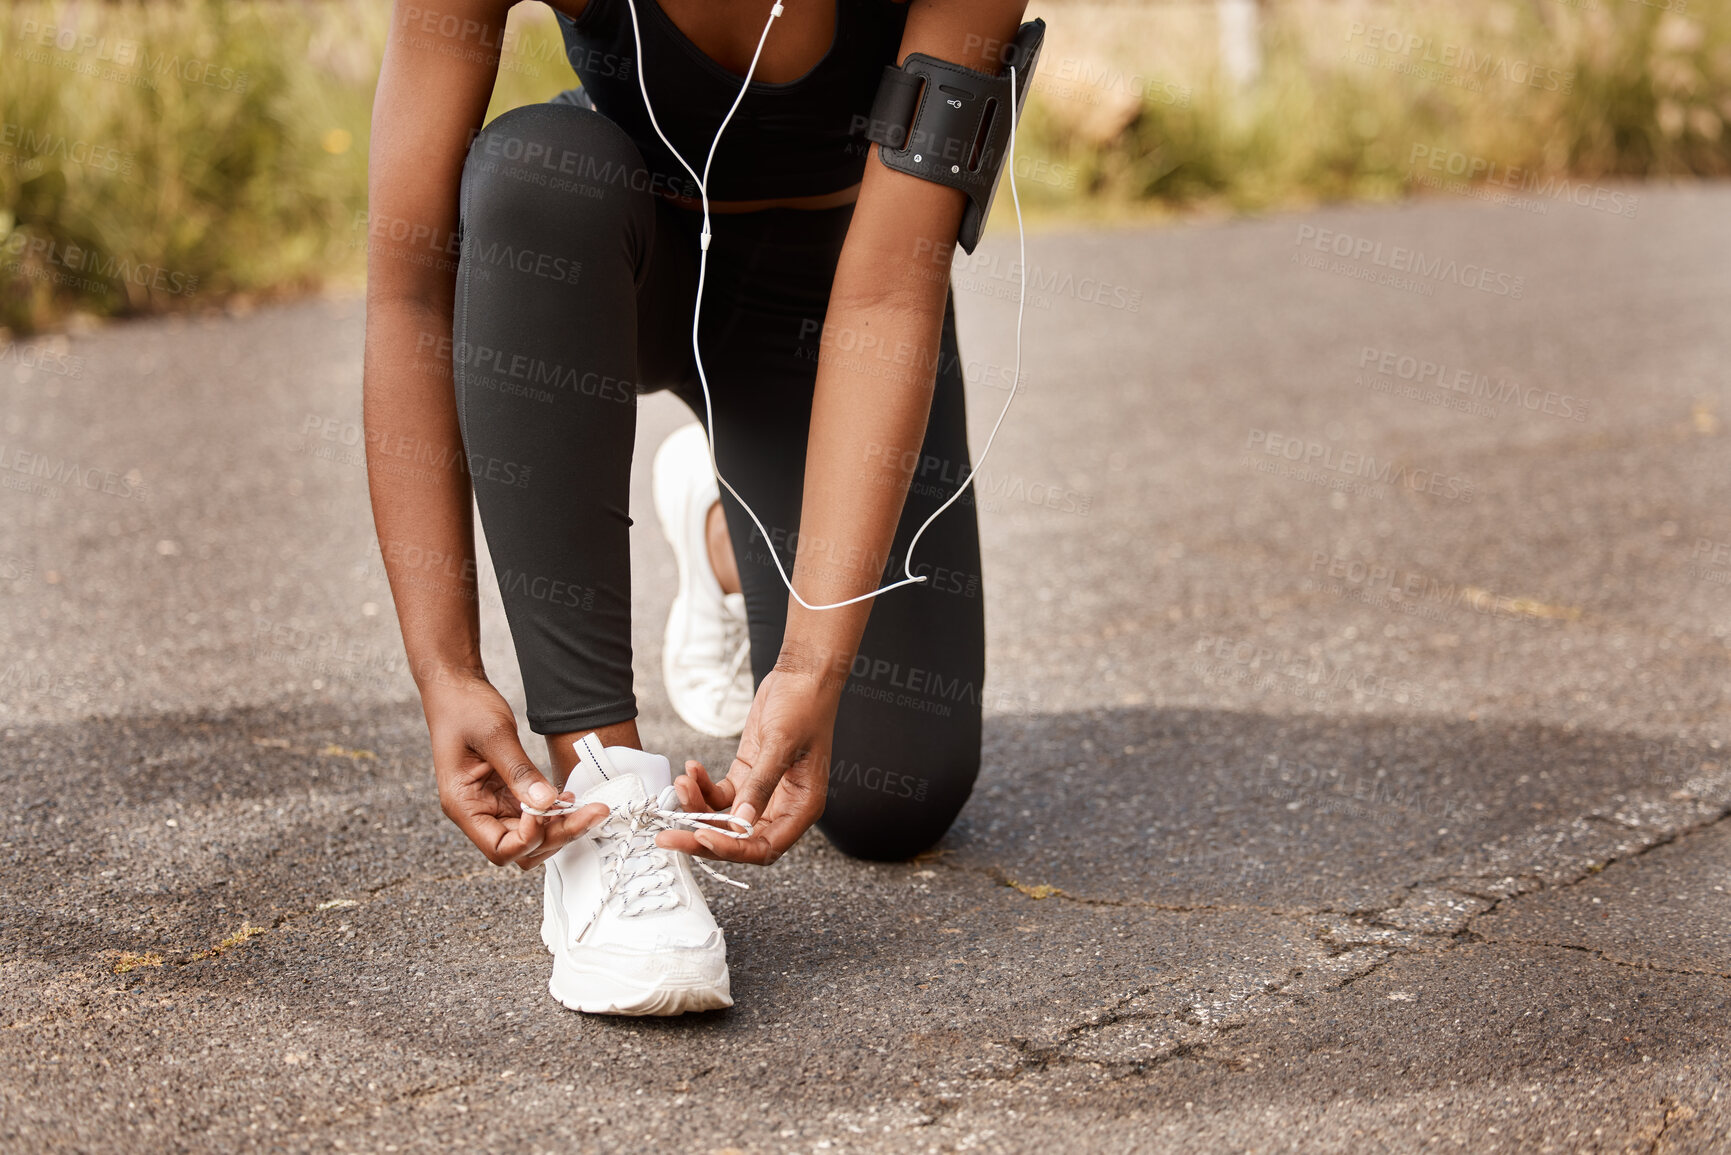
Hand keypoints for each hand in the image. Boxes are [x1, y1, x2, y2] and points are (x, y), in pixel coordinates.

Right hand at [421, 671, 608, 868]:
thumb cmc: (464, 709)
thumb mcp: (495, 735)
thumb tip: (547, 803)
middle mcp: (477, 812)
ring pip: (531, 837)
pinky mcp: (505, 794)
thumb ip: (520, 772)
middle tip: (592, 813)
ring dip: (559, 827)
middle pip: (521, 848)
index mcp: (463, 805)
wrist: (455, 690)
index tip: (551, 807)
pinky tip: (569, 797)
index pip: (500, 849)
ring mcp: (492, 805)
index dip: (531, 837)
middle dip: (557, 835)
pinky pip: (533, 816)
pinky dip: (554, 813)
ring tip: (586, 807)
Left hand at [656, 666, 837, 865]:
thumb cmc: (804, 706)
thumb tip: (740, 821)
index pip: (765, 847)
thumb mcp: (780, 745)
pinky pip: (719, 794)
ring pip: (724, 817)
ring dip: (697, 806)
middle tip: (668, 837)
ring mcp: (763, 792)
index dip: (733, 848)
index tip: (702, 836)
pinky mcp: (747, 775)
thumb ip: (761, 785)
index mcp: (802, 807)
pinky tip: (691, 769)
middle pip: (739, 838)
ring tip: (680, 784)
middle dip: (702, 836)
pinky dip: (702, 786)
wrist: (802, 675)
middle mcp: (783, 806)